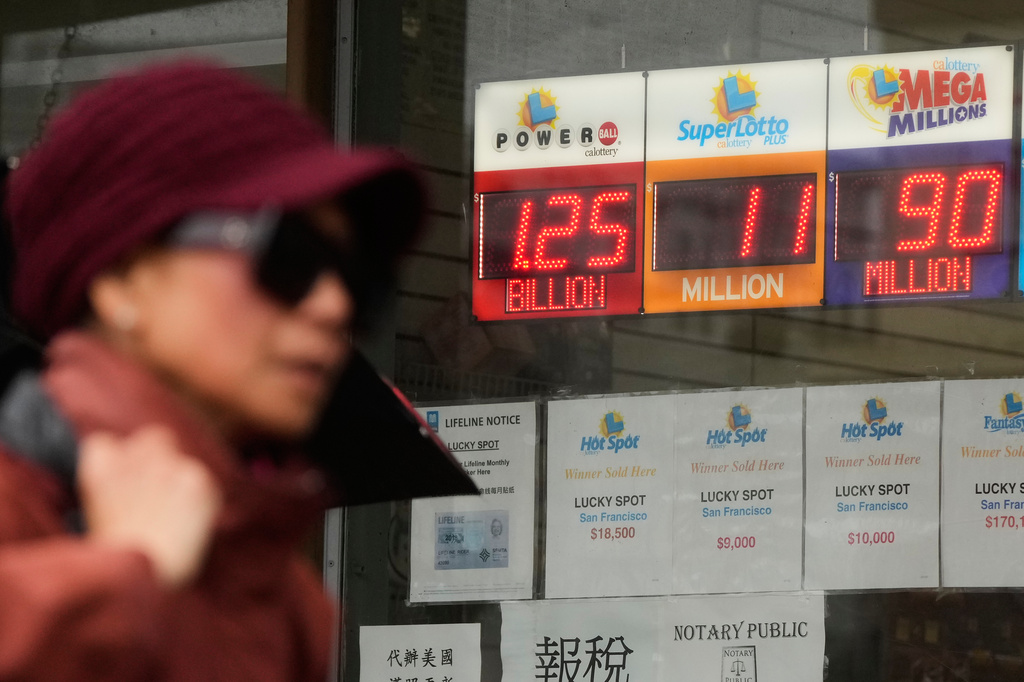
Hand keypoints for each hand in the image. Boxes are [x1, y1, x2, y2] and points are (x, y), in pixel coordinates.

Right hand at [77, 426, 222, 588]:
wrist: (148, 580)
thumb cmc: (120, 558)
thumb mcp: (96, 513)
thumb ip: (115, 482)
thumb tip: (136, 472)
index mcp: (101, 466)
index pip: (107, 442)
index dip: (118, 465)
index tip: (122, 488)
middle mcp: (134, 458)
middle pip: (154, 437)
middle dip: (157, 458)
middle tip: (157, 494)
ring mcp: (169, 466)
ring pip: (182, 456)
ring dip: (180, 476)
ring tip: (171, 514)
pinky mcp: (198, 480)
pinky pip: (203, 480)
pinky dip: (201, 496)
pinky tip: (189, 521)